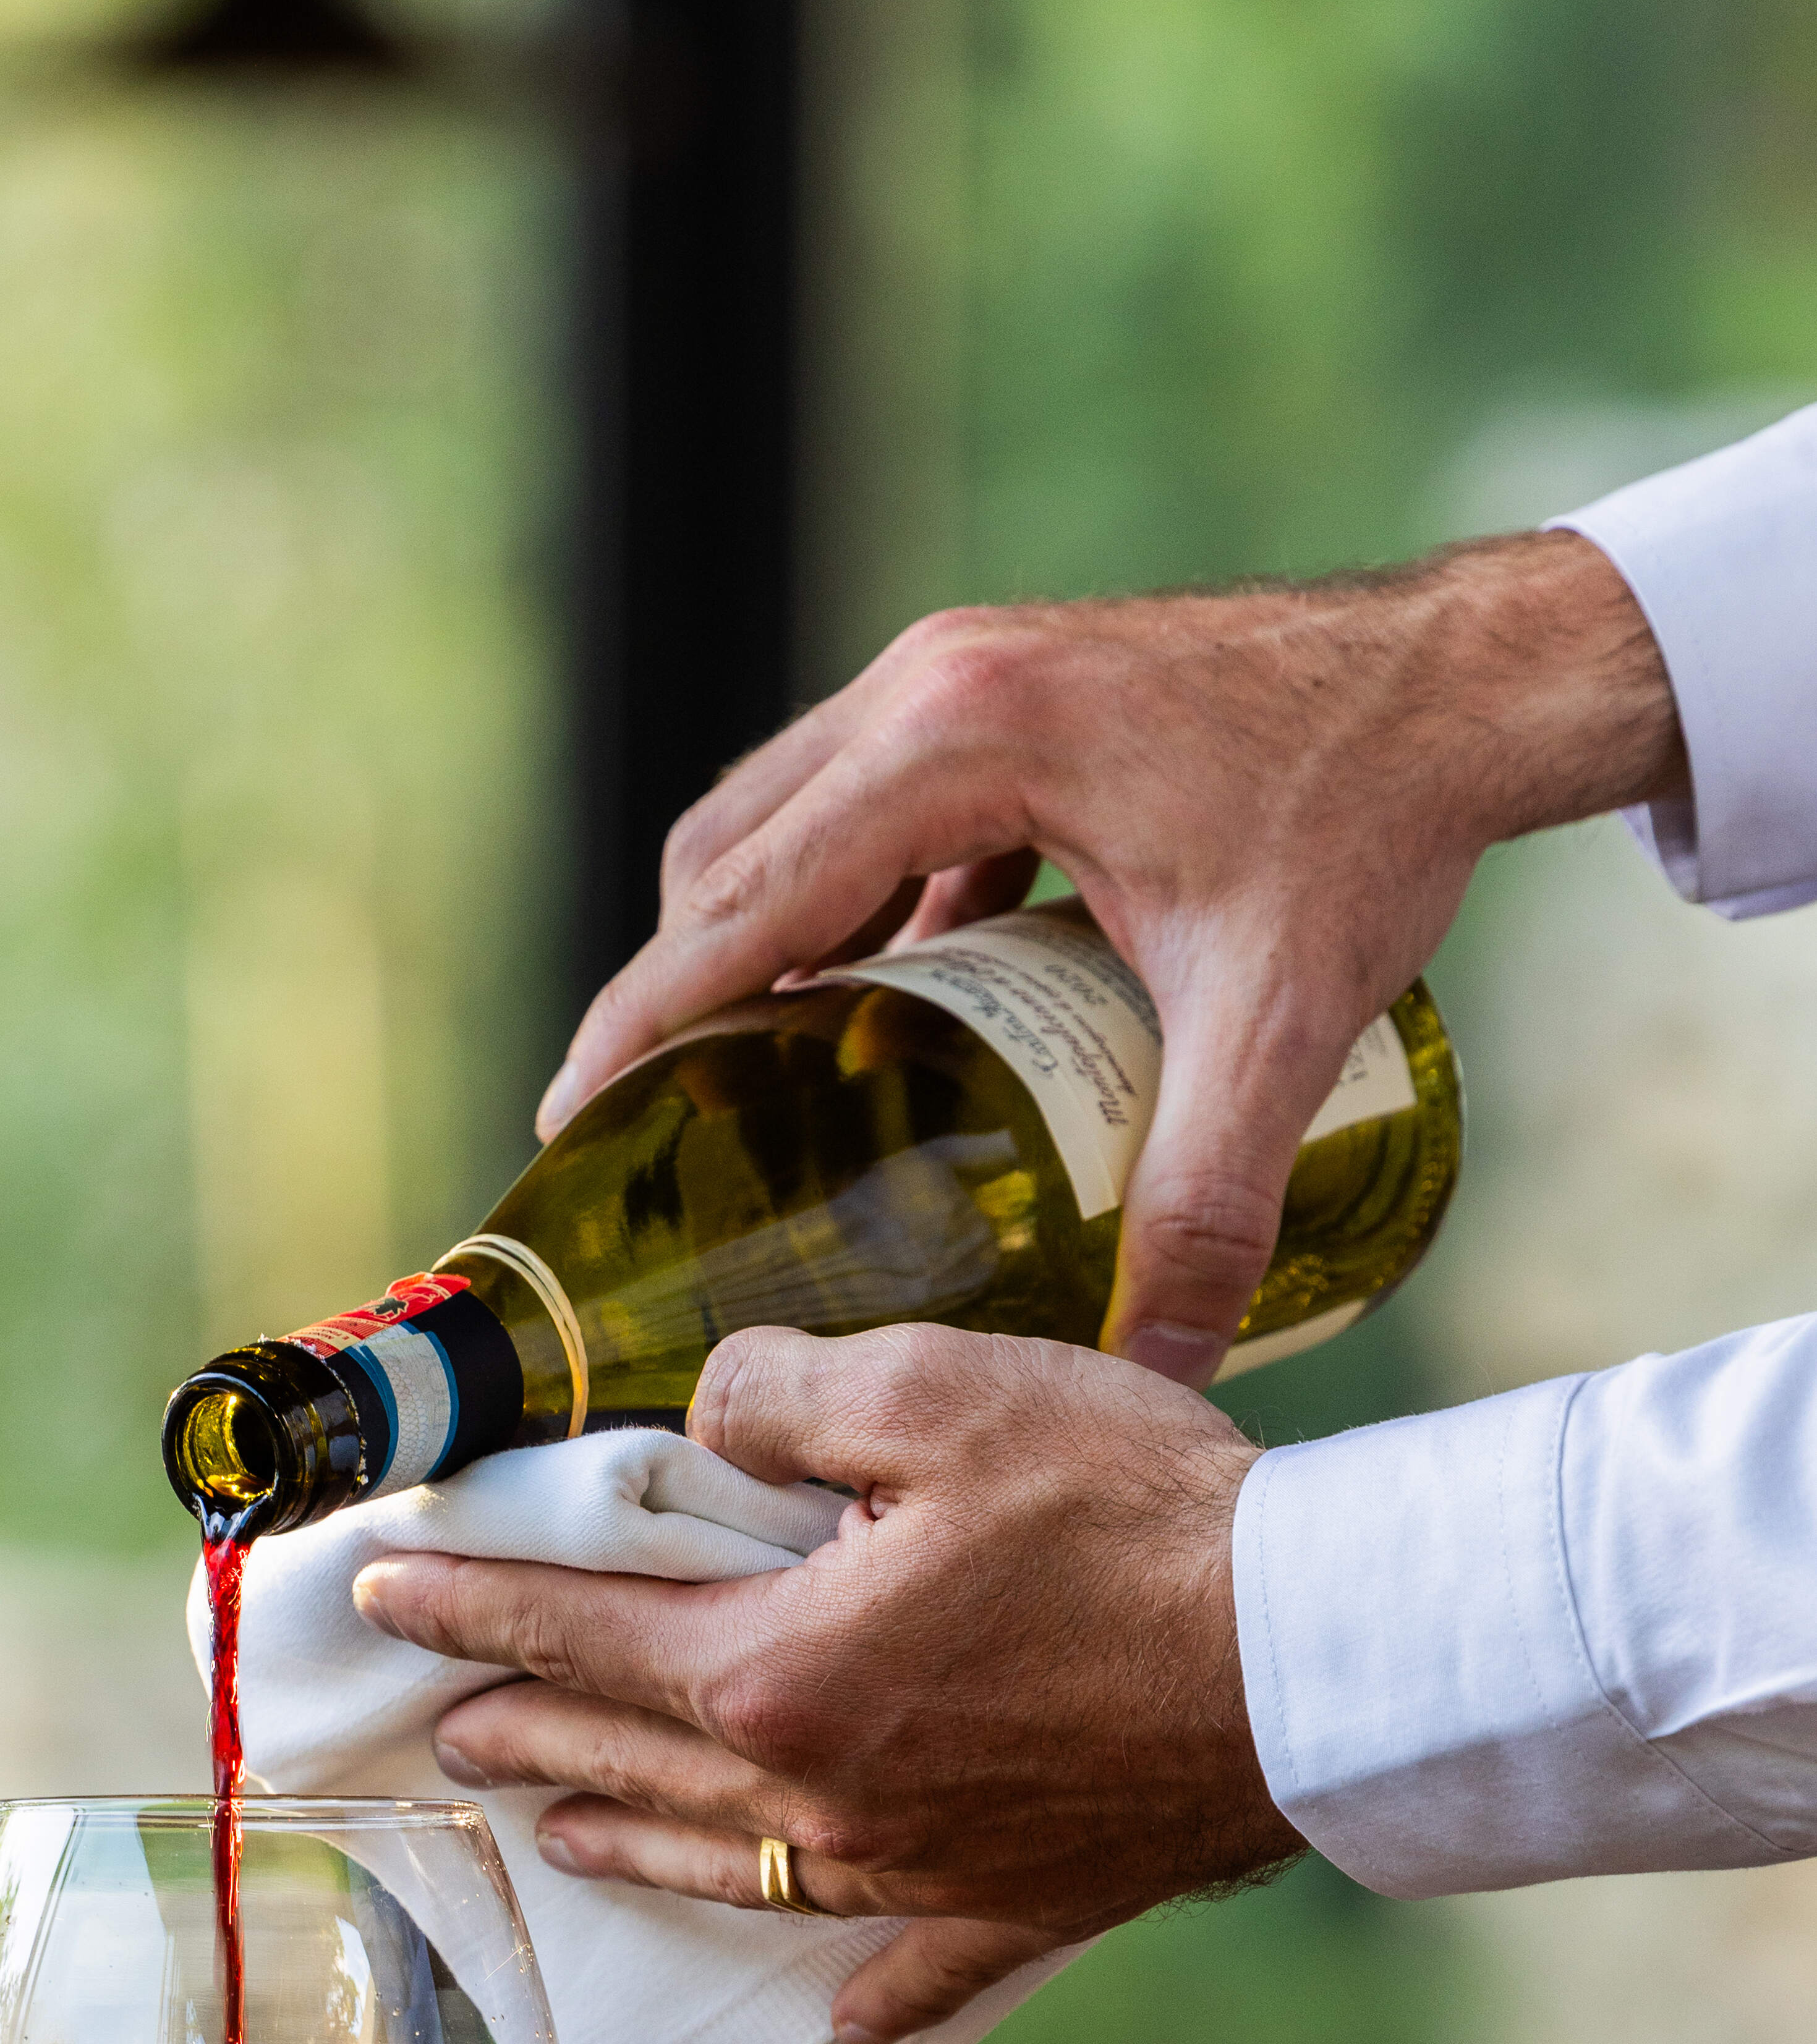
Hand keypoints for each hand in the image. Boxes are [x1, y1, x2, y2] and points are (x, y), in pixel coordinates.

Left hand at [351, 1327, 1293, 2043]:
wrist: (1320, 1658)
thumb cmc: (1134, 1512)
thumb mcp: (940, 1390)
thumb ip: (786, 1394)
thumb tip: (708, 1416)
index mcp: (780, 1669)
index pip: (583, 1631)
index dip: (474, 1606)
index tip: (383, 1595)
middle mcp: (821, 1793)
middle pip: (632, 1759)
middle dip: (524, 1735)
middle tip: (443, 1731)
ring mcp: (919, 1866)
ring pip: (732, 1867)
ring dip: (630, 1848)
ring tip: (556, 1840)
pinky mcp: (1023, 1902)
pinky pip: (918, 1965)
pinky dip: (867, 1990)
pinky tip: (834, 2016)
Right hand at [540, 531, 1682, 1376]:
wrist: (1474, 675)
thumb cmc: (1375, 808)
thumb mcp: (1279, 1017)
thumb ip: (1209, 1201)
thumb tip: (1158, 1369)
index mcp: (963, 740)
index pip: (747, 900)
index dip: (645, 1014)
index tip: (570, 1113)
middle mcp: (933, 684)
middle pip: (732, 852)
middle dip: (681, 987)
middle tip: (656, 1125)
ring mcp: (961, 675)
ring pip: (787, 819)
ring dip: (759, 940)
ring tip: (751, 1079)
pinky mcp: (1001, 693)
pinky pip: (869, 808)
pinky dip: (847, 903)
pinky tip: (886, 1007)